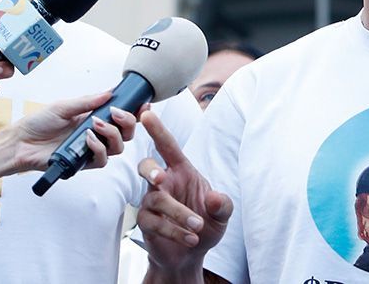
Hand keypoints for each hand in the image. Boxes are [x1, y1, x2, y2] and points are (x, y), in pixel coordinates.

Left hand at [10, 92, 136, 172]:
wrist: (21, 142)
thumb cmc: (39, 123)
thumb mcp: (64, 106)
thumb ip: (87, 101)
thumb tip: (109, 93)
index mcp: (94, 117)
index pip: (122, 116)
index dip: (136, 111)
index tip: (143, 104)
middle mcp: (97, 133)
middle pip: (127, 133)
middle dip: (128, 122)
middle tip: (117, 114)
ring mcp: (92, 149)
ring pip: (118, 147)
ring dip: (111, 134)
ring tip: (95, 125)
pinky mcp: (84, 163)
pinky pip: (102, 159)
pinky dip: (98, 148)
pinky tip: (87, 139)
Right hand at [136, 111, 232, 273]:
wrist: (191, 254)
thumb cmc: (205, 224)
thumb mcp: (222, 214)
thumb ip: (222, 205)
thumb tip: (214, 198)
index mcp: (181, 171)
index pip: (168, 146)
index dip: (157, 130)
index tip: (146, 114)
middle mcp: (164, 183)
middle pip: (147, 166)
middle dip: (150, 169)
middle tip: (159, 177)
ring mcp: (152, 202)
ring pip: (156, 199)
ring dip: (178, 213)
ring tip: (198, 226)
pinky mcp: (146, 223)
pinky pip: (154, 222)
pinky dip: (174, 230)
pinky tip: (191, 238)